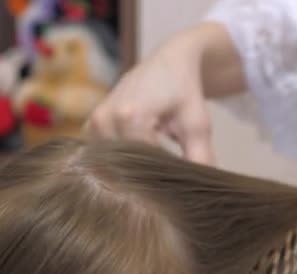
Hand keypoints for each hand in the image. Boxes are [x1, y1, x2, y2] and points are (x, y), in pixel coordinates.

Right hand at [83, 23, 244, 164]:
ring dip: (134, 166)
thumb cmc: (184, 92)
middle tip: (167, 173)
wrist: (170, 62)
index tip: (176, 180)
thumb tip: (205, 189)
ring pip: (115, 164)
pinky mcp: (91, 126)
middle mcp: (106, 119)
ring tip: (155, 159)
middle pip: (126, 166)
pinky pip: (106, 155)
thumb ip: (200, 158)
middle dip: (147, 174)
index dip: (161, 178)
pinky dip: (122, 158)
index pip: (143, 167)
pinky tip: (140, 152)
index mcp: (129, 117)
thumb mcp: (197, 125)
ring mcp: (95, 123)